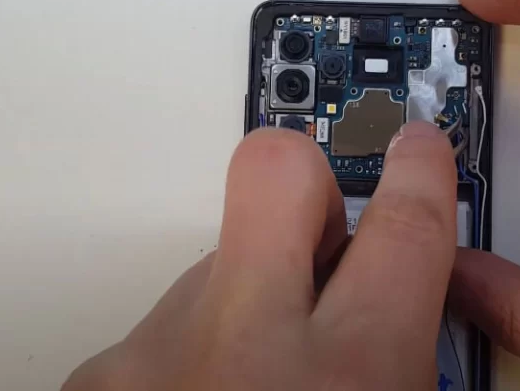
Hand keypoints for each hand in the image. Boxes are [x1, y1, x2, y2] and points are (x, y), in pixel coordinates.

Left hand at [62, 122, 457, 389]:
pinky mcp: (101, 376)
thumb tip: (414, 300)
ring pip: (217, 260)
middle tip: (323, 227)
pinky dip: (197, 345)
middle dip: (309, 176)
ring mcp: (152, 358)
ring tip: (262, 368)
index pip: (402, 227)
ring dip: (250, 291)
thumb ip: (405, 351)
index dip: (419, 174)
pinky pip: (168, 322)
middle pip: (276, 172)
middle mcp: (239, 353)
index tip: (417, 151)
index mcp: (347, 378)